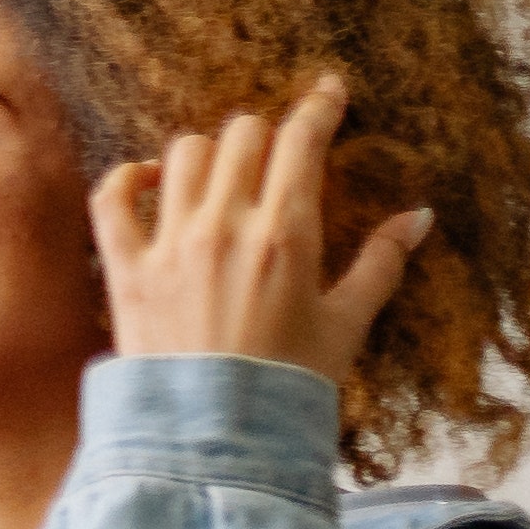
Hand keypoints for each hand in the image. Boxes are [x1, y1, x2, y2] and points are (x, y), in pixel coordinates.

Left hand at [93, 72, 425, 394]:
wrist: (212, 437)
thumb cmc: (288, 384)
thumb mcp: (348, 323)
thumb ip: (382, 263)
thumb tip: (418, 216)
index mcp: (286, 235)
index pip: (301, 141)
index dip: (319, 107)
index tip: (328, 91)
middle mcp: (224, 227)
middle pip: (242, 134)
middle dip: (266, 133)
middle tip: (276, 151)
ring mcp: (169, 244)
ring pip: (182, 154)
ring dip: (208, 153)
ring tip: (223, 173)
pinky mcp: (124, 268)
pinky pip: (111, 197)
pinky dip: (127, 178)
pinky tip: (148, 182)